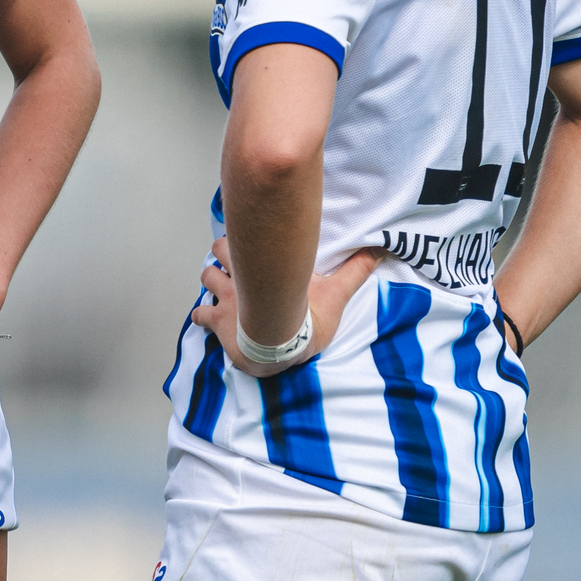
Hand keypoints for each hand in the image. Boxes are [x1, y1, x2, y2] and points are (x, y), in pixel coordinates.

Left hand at [192, 238, 383, 378]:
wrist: (281, 346)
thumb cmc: (305, 321)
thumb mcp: (336, 294)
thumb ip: (355, 271)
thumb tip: (380, 250)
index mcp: (265, 268)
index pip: (246, 238)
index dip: (245, 236)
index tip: (249, 234)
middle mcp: (241, 278)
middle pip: (219, 250)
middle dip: (224, 252)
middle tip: (232, 258)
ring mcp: (226, 299)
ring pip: (207, 276)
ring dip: (211, 277)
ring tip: (219, 282)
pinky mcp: (217, 323)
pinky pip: (201, 314)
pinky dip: (202, 313)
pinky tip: (207, 316)